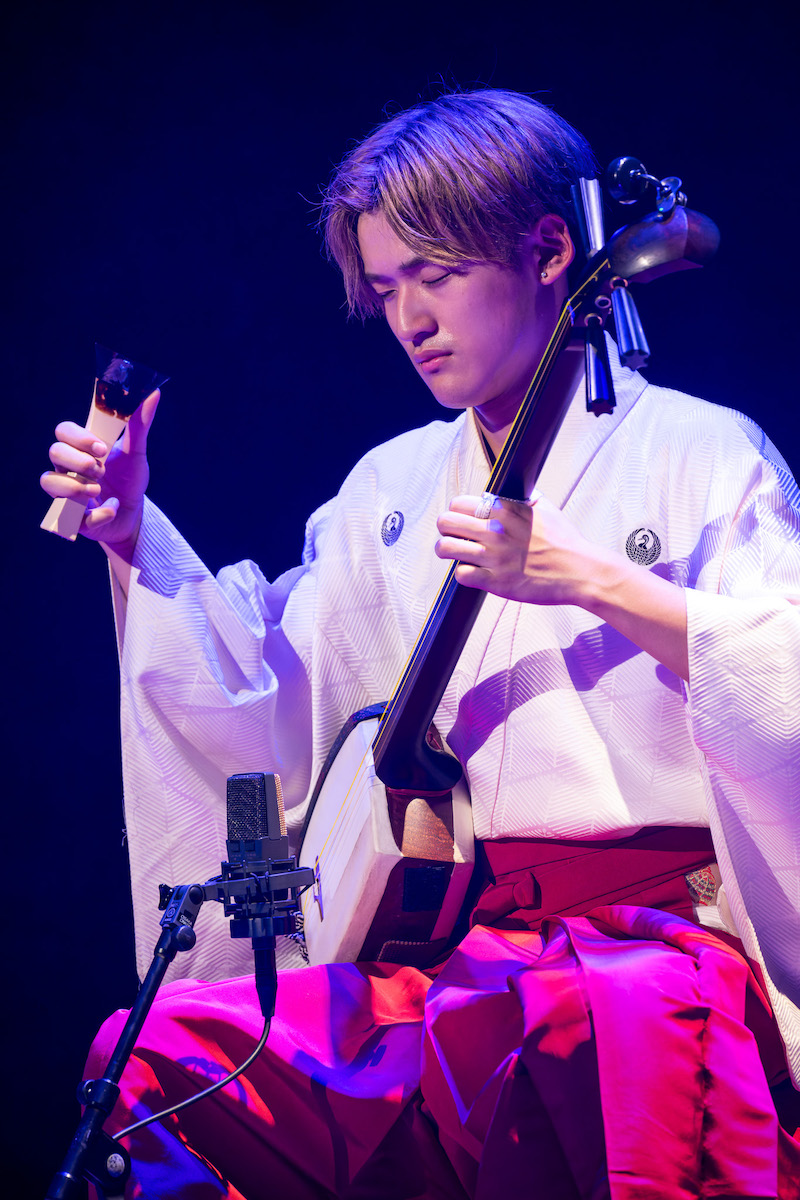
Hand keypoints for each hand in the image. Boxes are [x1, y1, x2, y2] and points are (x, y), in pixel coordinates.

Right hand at [40, 389, 159, 554]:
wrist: (135, 514)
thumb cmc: (129, 480)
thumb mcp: (137, 453)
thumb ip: (140, 425)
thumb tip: (154, 393)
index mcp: (81, 449)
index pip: (63, 430)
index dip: (78, 437)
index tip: (102, 448)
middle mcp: (67, 468)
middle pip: (54, 452)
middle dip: (79, 461)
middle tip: (101, 470)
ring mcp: (65, 492)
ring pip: (48, 482)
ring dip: (75, 486)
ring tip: (98, 489)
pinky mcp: (70, 518)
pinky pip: (67, 517)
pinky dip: (94, 515)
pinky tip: (111, 509)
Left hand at [435, 491, 594, 606]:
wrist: (580, 572)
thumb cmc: (565, 542)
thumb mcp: (547, 509)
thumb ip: (527, 498)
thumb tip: (517, 491)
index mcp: (505, 511)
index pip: (459, 503)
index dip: (457, 511)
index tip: (464, 519)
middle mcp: (495, 531)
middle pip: (446, 522)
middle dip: (446, 529)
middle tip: (454, 535)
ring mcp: (494, 557)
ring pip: (445, 548)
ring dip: (446, 550)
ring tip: (456, 553)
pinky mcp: (496, 582)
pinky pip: (461, 575)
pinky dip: (463, 574)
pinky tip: (473, 572)